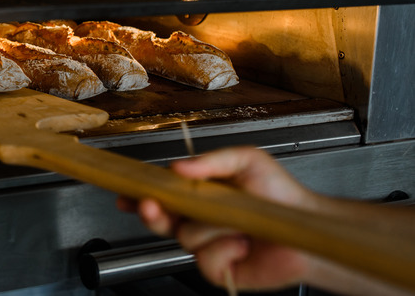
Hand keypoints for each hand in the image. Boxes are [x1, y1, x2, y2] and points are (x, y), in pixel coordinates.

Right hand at [117, 146, 318, 290]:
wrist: (305, 226)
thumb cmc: (279, 193)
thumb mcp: (247, 161)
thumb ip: (211, 161)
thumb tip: (179, 166)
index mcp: (199, 196)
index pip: (162, 195)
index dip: (140, 195)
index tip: (126, 193)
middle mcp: (198, 222)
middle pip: (160, 220)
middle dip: (151, 212)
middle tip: (149, 205)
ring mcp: (206, 247)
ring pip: (187, 236)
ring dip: (213, 227)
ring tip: (238, 222)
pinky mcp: (218, 269)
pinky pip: (207, 259)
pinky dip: (227, 249)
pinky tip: (243, 243)